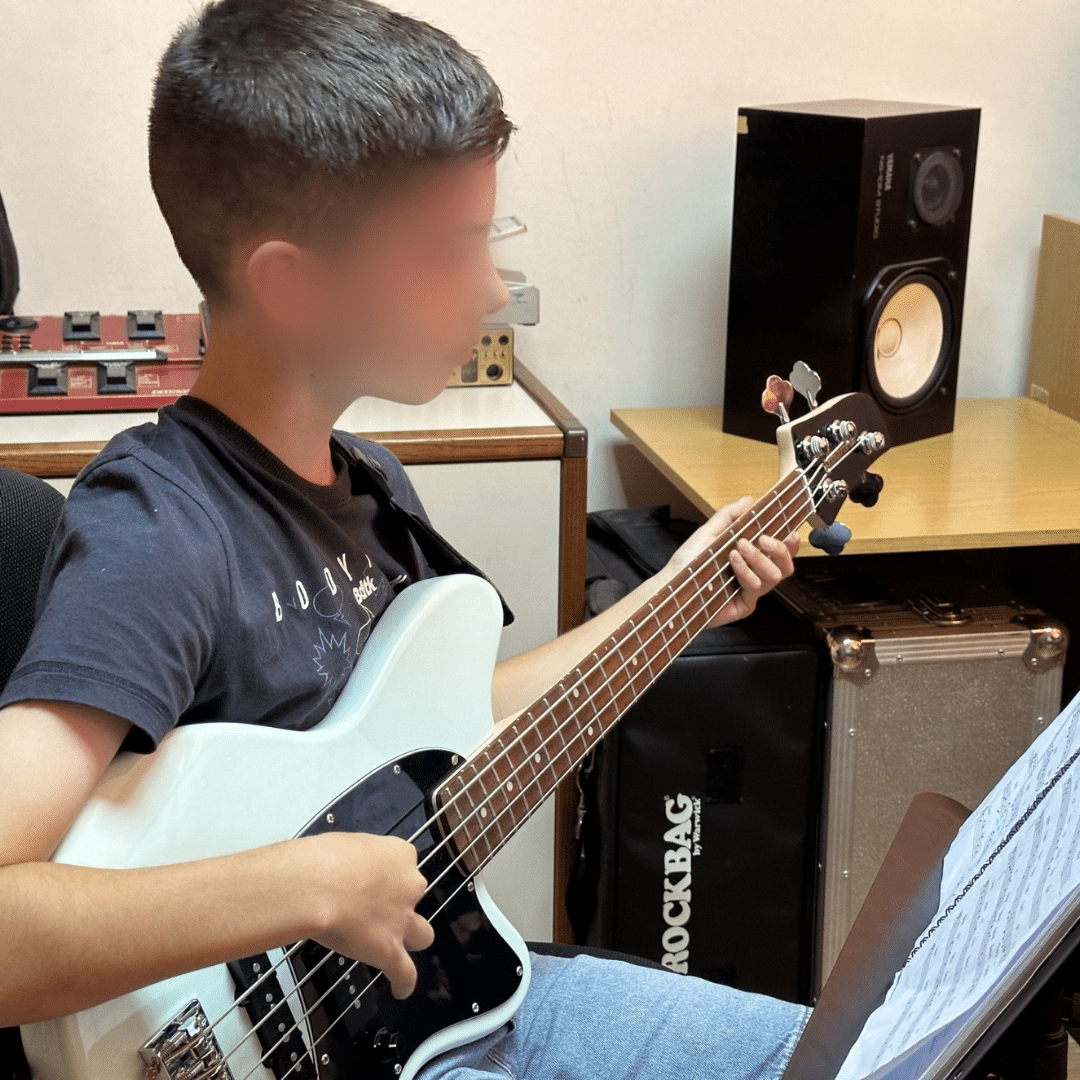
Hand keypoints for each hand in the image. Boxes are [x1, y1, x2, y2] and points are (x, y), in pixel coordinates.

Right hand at [301, 832, 434, 998]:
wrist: (316, 886)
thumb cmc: (320, 858)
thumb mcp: (345, 844)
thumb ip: (355, 861)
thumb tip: (343, 872)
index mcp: (399, 854)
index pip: (402, 862)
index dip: (385, 872)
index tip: (366, 878)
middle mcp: (409, 885)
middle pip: (413, 895)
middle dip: (399, 902)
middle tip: (371, 907)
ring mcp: (402, 919)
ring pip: (422, 934)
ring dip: (409, 938)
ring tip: (394, 946)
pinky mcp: (389, 950)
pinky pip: (405, 972)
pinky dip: (404, 982)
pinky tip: (400, 989)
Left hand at [666, 496, 799, 626]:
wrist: (671, 585)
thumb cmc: (688, 562)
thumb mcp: (709, 533)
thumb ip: (729, 516)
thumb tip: (749, 500)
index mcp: (750, 559)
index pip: (780, 553)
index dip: (790, 544)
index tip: (791, 532)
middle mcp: (754, 575)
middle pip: (785, 566)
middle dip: (779, 550)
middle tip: (763, 539)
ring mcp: (750, 592)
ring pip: (774, 577)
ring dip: (758, 559)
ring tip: (739, 548)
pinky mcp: (743, 606)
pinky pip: (755, 588)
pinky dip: (746, 572)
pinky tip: (733, 562)